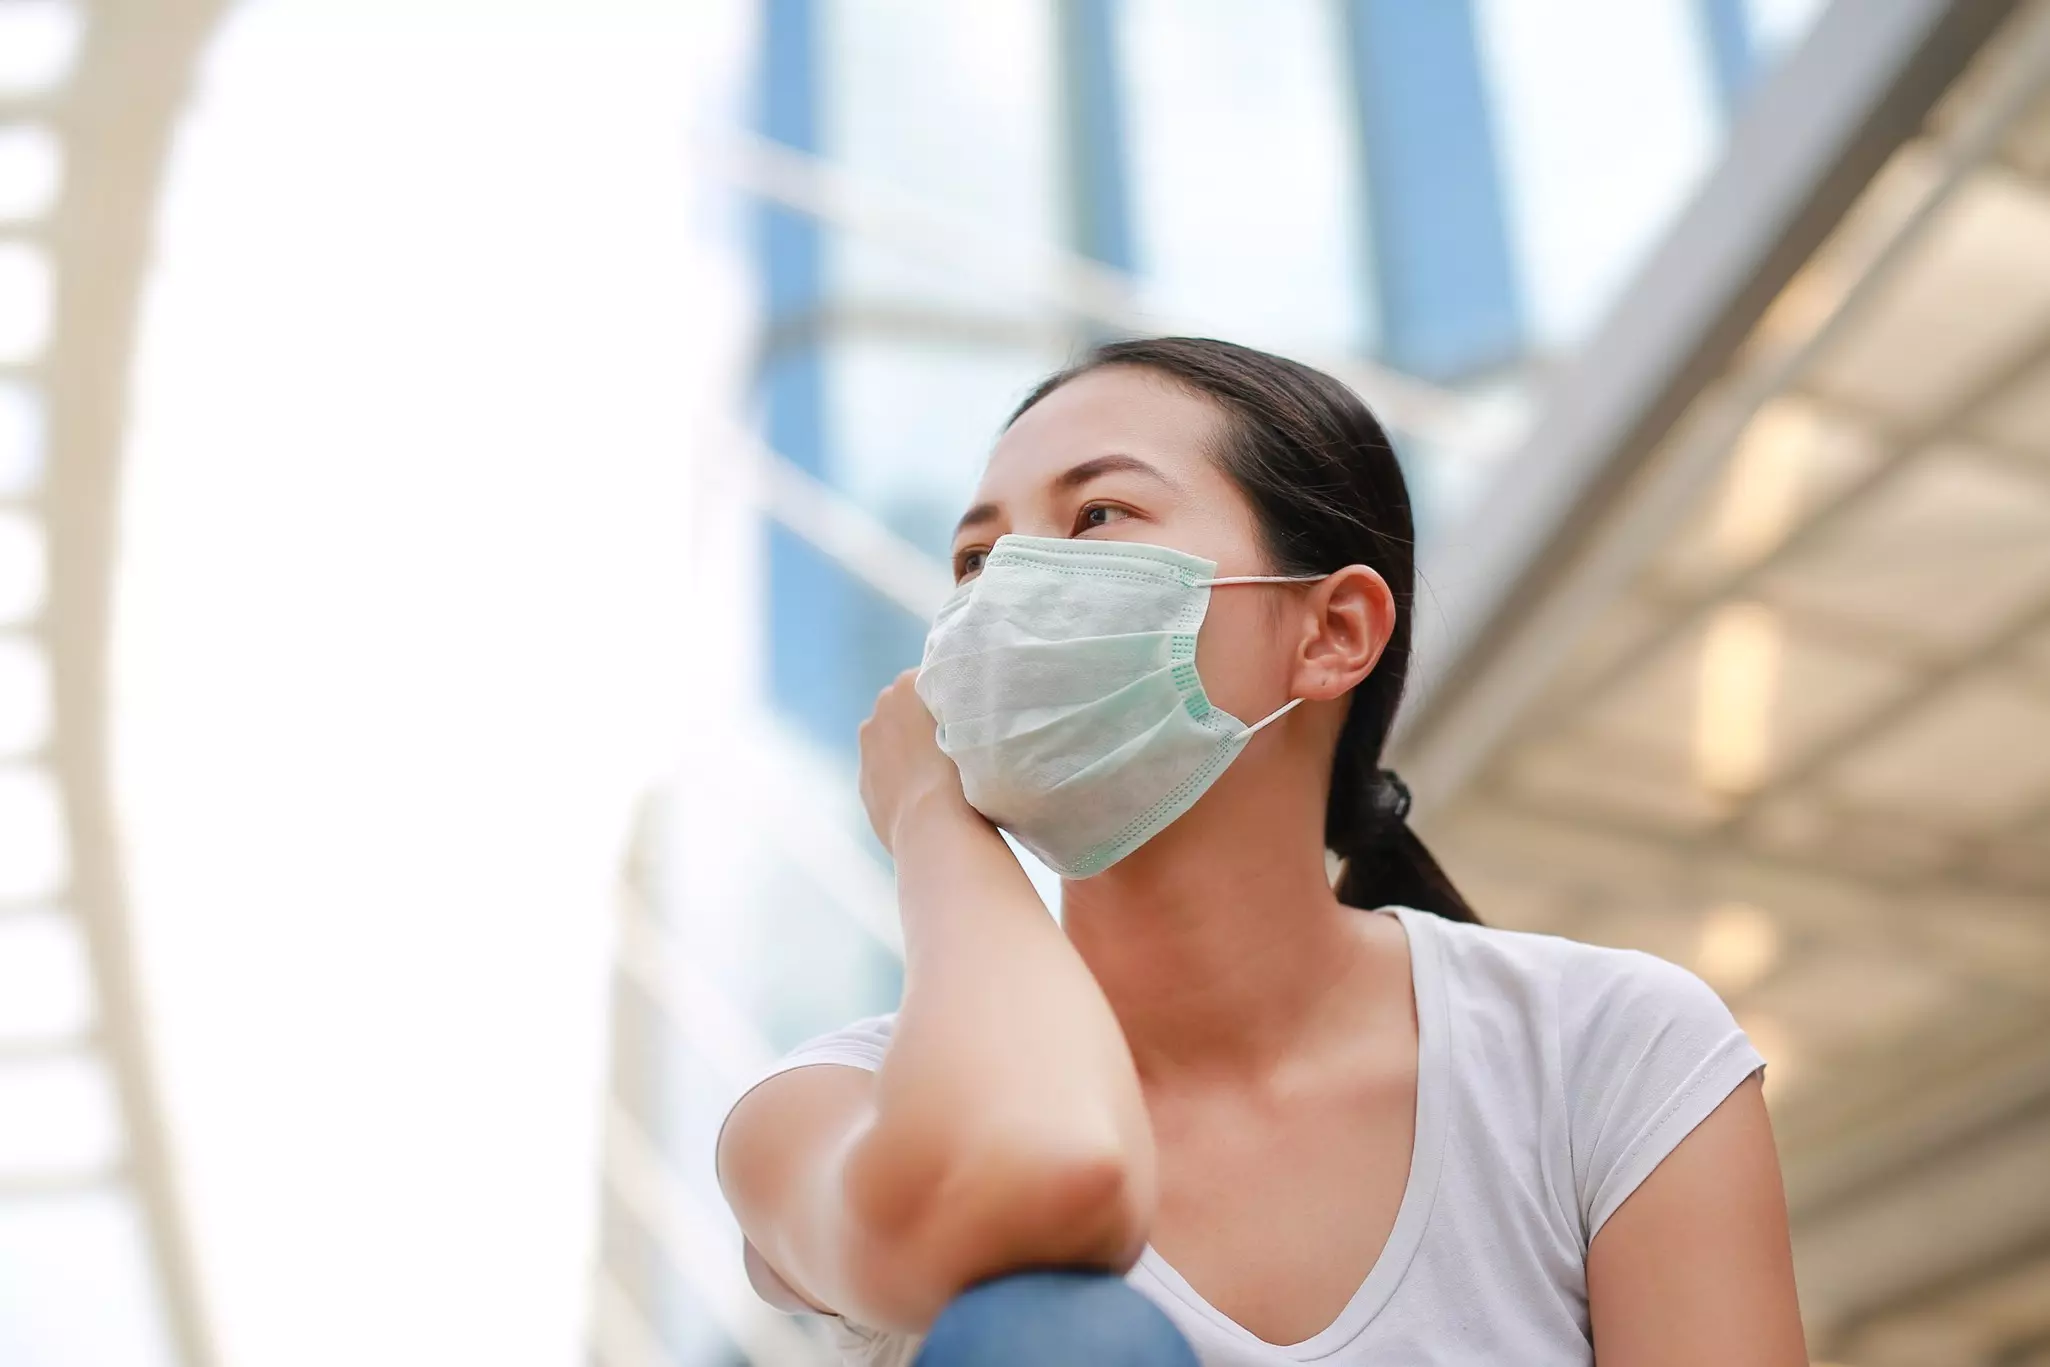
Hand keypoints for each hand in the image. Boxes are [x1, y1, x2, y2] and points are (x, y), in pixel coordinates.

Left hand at [858, 669, 976, 854]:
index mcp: (907, 685)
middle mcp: (880, 708)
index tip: (966, 720)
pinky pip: (885, 771)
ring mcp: (867, 746)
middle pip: (906, 708)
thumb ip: (957, 705)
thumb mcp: (972, 722)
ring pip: (892, 740)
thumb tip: (956, 707)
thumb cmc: (963, 769)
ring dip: (907, 749)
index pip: (931, 680)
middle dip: (922, 722)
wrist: (934, 827)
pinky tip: (922, 795)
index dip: (950, 700)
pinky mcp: (864, 781)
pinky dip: (899, 777)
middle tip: (954, 746)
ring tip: (938, 775)